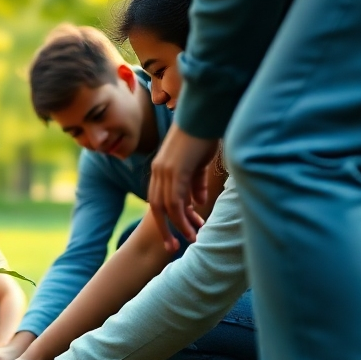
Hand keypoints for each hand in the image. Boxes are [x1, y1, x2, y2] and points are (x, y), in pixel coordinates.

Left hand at [147, 125, 216, 251]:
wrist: (203, 112)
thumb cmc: (203, 134)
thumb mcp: (198, 163)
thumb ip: (195, 183)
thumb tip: (197, 204)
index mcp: (161, 168)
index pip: (159, 198)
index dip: (166, 217)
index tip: (175, 232)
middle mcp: (158, 171)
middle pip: (157, 207)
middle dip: (164, 228)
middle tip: (171, 246)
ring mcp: (165, 170)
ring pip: (166, 207)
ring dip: (177, 226)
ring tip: (188, 241)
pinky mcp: (176, 170)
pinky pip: (175, 200)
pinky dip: (182, 217)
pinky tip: (191, 228)